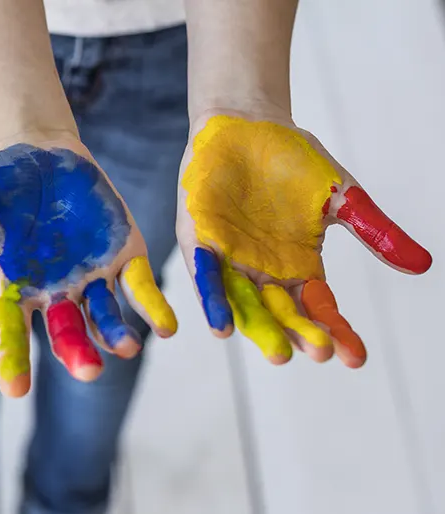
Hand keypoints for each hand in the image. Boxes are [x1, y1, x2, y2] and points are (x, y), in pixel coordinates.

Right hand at [0, 141, 177, 394]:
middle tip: (87, 370)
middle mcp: (52, 294)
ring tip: (127, 346)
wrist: (38, 154)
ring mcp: (90, 279)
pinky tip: (166, 326)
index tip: (17, 389)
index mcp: (12, 289)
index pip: (10, 332)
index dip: (13, 359)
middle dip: (77, 352)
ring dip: (116, 334)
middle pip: (66, 334)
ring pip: (106, 318)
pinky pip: (141, 289)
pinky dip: (153, 307)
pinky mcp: (124, 258)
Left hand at [178, 112, 431, 366]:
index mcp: (299, 267)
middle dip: (300, 334)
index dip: (337, 333)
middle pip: (283, 313)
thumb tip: (423, 266)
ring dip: (259, 329)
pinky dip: (214, 299)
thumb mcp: (343, 198)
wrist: (246, 122)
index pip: (320, 309)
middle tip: (318, 355)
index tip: (356, 358)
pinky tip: (222, 326)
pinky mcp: (201, 240)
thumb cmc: (294, 161)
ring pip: (245, 304)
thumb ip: (375, 232)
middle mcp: (263, 271)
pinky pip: (206, 275)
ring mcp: (230, 259)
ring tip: (278, 354)